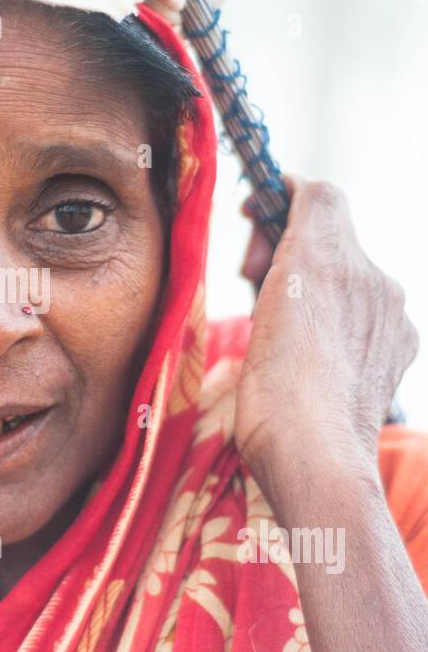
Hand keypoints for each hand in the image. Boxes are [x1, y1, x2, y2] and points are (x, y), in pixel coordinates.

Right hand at [233, 177, 418, 492]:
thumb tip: (299, 202)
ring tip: (281, 324)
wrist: (315, 456)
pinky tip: (315, 352)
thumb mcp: (269, 297)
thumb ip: (289, 238)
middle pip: (332, 234)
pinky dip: (341, 320)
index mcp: (331, 258)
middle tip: (252, 281)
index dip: (281, 196)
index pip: (317, 195)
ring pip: (350, 274)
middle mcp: (372, 277)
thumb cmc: (275, 389)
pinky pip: (369, 312)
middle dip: (290, 247)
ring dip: (316, 285)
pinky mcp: (399, 347)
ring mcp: (391, 315)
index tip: (256, 214)